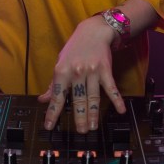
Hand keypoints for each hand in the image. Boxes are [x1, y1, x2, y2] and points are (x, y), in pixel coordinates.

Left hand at [38, 15, 127, 132]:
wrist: (93, 31)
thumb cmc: (74, 49)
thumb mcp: (60, 63)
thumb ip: (54, 84)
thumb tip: (43, 100)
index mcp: (61, 71)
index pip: (56, 96)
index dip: (52, 112)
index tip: (50, 126)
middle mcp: (76, 72)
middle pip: (78, 99)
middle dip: (79, 117)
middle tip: (81, 131)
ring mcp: (92, 71)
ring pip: (93, 97)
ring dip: (93, 113)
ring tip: (93, 126)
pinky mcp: (105, 69)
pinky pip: (111, 88)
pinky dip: (116, 99)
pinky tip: (120, 110)